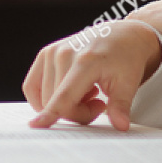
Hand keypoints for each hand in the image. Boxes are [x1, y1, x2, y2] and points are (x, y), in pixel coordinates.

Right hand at [23, 21, 161, 130]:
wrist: (124, 36)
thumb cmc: (126, 58)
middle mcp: (64, 54)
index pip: (64, 95)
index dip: (51, 113)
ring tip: (88, 93)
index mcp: (86, 61)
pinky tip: (71, 90)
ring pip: (45, 98)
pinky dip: (49, 97)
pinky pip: (32, 86)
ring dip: (65, 104)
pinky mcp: (45, 53)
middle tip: (99, 104)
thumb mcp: (129, 83)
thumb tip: (121, 126)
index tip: (37, 126)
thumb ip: (121, 106)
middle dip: (77, 113)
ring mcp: (52, 52)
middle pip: (57, 103)